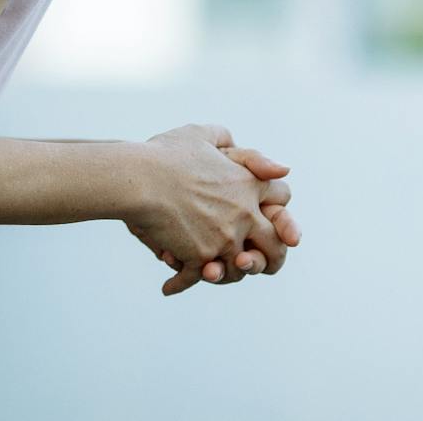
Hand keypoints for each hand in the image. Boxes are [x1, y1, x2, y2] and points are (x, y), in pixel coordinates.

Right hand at [127, 124, 297, 296]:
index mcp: (247, 183)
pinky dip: (179, 283)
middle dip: (270, 255)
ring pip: (241, 268)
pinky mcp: (202, 256)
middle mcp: (244, 213)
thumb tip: (237, 145)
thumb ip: (223, 138)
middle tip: (253, 261)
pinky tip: (168, 287)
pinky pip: (197, 278)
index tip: (268, 217)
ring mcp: (225, 238)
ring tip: (209, 274)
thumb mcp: (199, 134)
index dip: (277, 204)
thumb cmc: (165, 154)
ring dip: (226, 274)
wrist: (140, 179)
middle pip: (275, 242)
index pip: (282, 196)